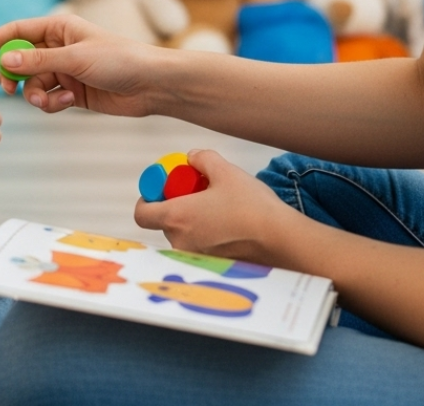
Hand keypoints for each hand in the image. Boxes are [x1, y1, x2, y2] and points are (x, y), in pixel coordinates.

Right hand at [0, 14, 162, 116]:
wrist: (151, 85)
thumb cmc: (119, 60)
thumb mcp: (75, 58)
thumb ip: (38, 60)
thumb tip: (4, 58)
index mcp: (59, 27)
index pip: (16, 31)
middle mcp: (59, 46)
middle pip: (19, 59)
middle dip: (12, 75)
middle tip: (8, 88)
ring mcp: (65, 70)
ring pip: (31, 82)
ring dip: (35, 94)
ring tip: (48, 99)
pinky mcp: (72, 91)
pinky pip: (47, 98)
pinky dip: (51, 103)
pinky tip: (68, 102)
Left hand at [133, 149, 294, 261]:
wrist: (281, 239)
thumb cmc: (251, 205)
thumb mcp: (225, 171)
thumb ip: (202, 159)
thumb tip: (192, 157)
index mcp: (177, 217)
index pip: (142, 214)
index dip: (147, 199)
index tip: (162, 189)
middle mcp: (181, 242)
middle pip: (164, 222)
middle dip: (175, 206)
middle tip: (194, 192)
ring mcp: (197, 257)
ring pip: (183, 235)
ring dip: (191, 221)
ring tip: (216, 207)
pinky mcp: (214, 266)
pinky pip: (200, 247)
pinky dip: (206, 234)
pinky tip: (228, 224)